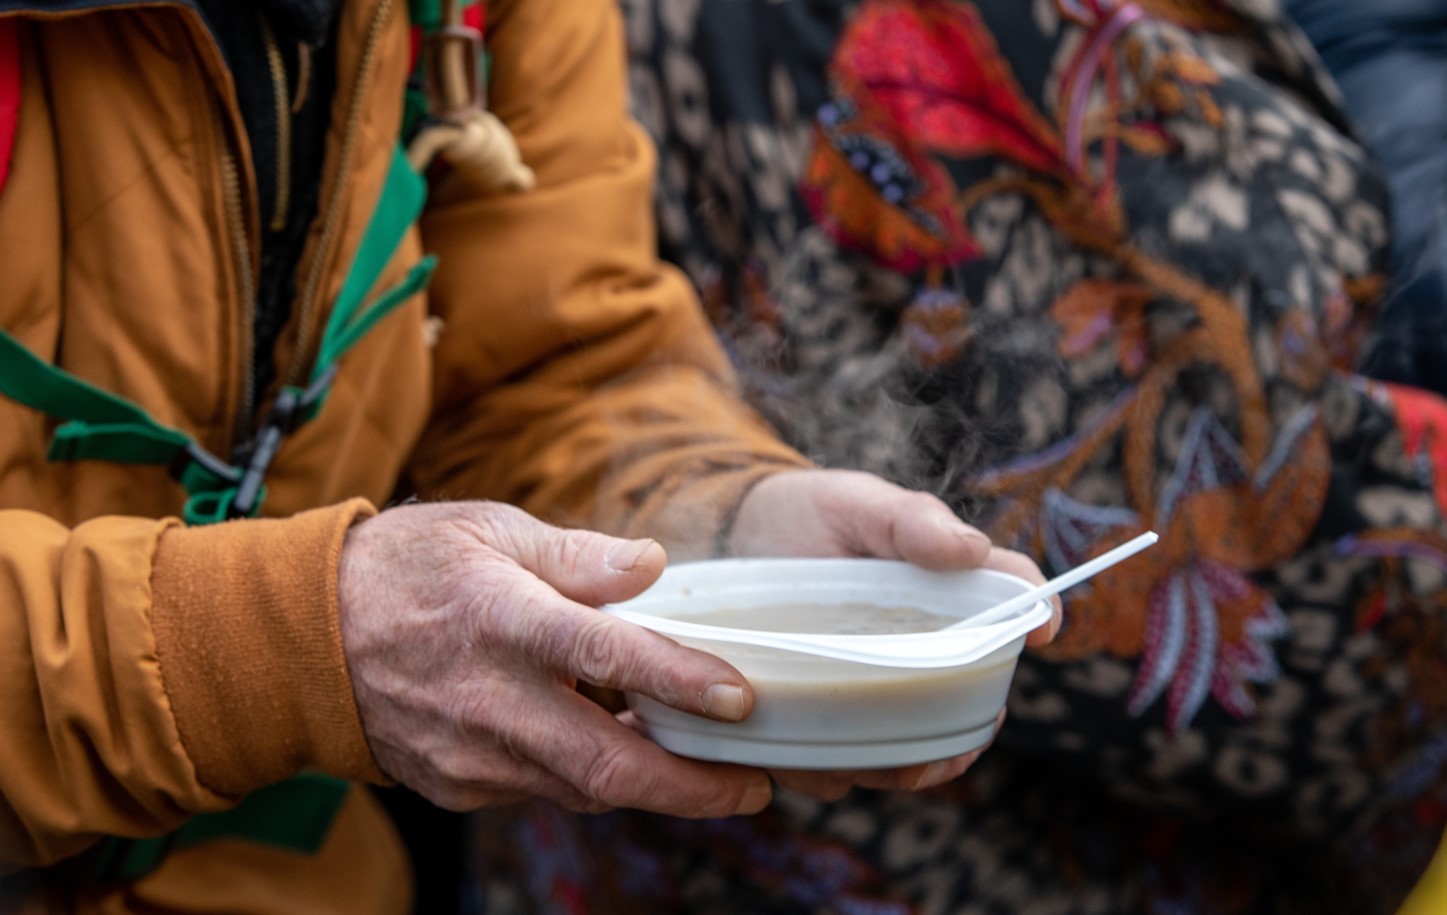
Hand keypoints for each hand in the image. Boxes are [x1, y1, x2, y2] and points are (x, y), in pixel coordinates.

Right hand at [337, 501, 771, 816]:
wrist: (303, 639)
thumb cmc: (406, 568)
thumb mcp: (489, 529)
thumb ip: (577, 555)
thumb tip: (652, 565)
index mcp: (501, 619)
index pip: (606, 655)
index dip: (680, 681)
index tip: (741, 700)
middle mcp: (489, 700)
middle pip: (607, 765)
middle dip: (693, 787)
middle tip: (754, 786)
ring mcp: (472, 755)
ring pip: (583, 789)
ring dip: (649, 785)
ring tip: (707, 769)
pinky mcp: (460, 786)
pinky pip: (544, 789)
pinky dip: (591, 778)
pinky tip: (621, 752)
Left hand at [728, 469, 1060, 796]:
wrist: (732, 533)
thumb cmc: (812, 515)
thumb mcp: (859, 505)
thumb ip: (911, 523)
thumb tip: (971, 550)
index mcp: (948, 595)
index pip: (1013, 606)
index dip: (1038, 618)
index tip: (1041, 629)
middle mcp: (923, 649)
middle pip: (969, 710)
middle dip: (960, 744)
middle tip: (933, 751)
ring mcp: (874, 686)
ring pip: (907, 751)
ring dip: (895, 768)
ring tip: (867, 762)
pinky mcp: (822, 711)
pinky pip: (838, 760)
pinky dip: (828, 769)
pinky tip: (803, 757)